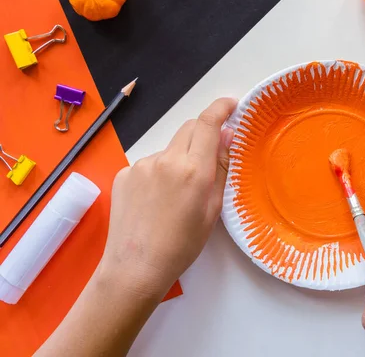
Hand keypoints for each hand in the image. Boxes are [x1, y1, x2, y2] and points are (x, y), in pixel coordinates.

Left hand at [99, 97, 236, 298]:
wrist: (136, 267)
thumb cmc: (182, 245)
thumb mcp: (212, 210)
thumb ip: (220, 169)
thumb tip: (227, 136)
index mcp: (193, 170)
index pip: (209, 124)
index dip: (221, 108)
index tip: (231, 104)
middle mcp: (166, 160)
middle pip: (189, 129)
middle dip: (202, 134)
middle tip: (209, 158)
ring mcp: (142, 165)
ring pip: (169, 149)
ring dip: (179, 159)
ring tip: (176, 195)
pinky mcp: (124, 173)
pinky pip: (150, 164)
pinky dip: (159, 173)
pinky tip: (156, 200)